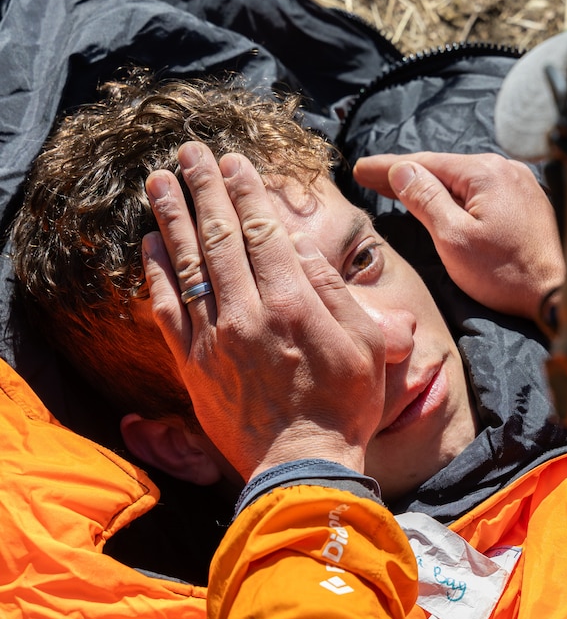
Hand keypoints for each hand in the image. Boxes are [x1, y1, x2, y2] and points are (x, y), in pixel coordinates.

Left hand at [142, 141, 385, 480]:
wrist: (303, 466)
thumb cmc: (345, 406)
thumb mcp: (365, 344)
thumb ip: (334, 291)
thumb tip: (301, 248)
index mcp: (293, 304)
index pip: (262, 232)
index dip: (245, 192)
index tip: (232, 161)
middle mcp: (248, 313)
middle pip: (219, 237)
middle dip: (202, 189)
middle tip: (188, 152)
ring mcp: (216, 338)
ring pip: (187, 265)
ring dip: (171, 218)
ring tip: (158, 180)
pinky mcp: (195, 364)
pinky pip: (167, 309)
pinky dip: (156, 273)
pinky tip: (149, 244)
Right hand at [353, 152, 563, 323]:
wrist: (555, 297)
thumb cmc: (504, 273)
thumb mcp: (453, 238)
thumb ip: (425, 200)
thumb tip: (402, 170)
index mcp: (486, 172)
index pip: (426, 163)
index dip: (389, 167)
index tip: (360, 169)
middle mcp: (506, 169)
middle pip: (446, 169)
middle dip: (408, 174)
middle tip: (371, 176)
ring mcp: (521, 184)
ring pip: (465, 181)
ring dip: (433, 185)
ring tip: (400, 187)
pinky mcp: (529, 203)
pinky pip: (484, 192)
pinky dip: (459, 196)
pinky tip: (443, 201)